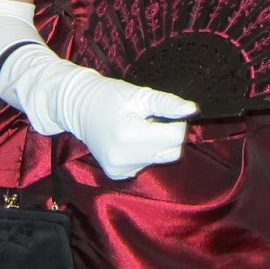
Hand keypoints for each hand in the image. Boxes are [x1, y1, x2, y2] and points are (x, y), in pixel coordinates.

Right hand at [0, 0, 195, 181]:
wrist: (76, 107)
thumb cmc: (109, 95)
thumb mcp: (139, 94)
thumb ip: (167, 103)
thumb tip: (193, 110)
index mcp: (130, 136)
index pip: (175, 137)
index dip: (176, 122)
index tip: (162, 111)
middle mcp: (124, 158)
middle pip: (170, 151)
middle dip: (166, 133)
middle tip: (147, 118)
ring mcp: (120, 169)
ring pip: (159, 158)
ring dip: (155, 143)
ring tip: (136, 126)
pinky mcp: (118, 174)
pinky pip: (145, 164)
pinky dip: (143, 152)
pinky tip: (128, 138)